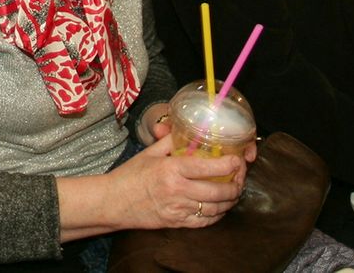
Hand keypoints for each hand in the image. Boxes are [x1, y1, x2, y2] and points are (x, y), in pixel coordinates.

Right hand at [110, 132, 247, 229]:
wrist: (113, 202)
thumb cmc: (129, 175)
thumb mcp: (149, 153)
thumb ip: (171, 142)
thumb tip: (189, 131)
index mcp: (171, 169)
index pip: (208, 168)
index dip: (229, 165)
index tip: (238, 160)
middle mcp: (177, 190)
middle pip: (217, 191)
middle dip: (236, 185)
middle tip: (240, 178)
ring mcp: (178, 209)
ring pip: (215, 209)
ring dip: (229, 201)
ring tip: (234, 192)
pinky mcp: (177, 223)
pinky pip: (204, 222)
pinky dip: (217, 216)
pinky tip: (220, 207)